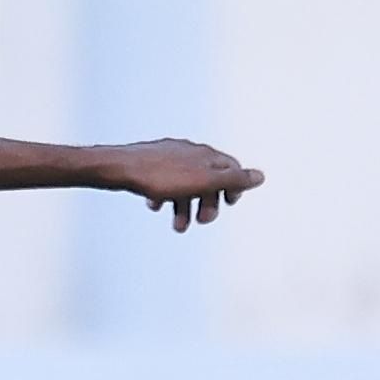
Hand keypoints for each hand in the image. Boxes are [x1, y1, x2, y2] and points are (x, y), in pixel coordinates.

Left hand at [104, 139, 262, 231]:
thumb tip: (260, 176)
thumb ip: (232, 180)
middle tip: (202, 222)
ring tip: (178, 227)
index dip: (234, 187)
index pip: (231, 168)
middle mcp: (189, 152)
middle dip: (207, 203)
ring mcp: (168, 156)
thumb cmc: (161, 176)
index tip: (230, 203)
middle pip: (207, 179)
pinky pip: (162, 182)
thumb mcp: (203, 182)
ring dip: (184, 207)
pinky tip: (154, 206)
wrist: (118, 168)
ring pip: (184, 184)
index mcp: (206, 155)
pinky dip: (163, 196)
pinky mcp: (148, 164)